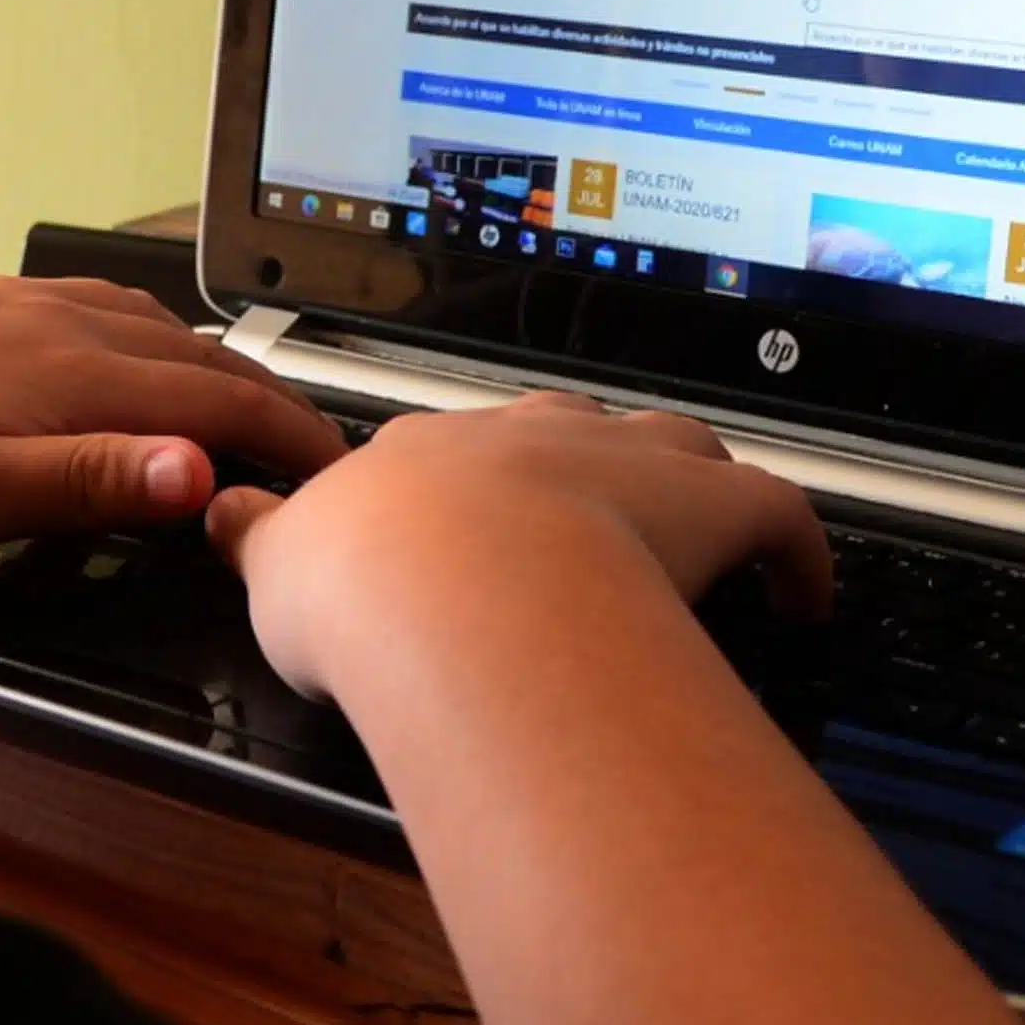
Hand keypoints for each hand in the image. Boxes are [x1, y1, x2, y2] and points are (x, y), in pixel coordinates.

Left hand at [0, 270, 347, 553]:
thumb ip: (85, 484)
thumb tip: (200, 469)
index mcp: (56, 371)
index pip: (210, 401)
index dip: (285, 440)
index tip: (336, 473)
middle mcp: (35, 320)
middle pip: (184, 351)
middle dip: (260, 396)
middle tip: (308, 442)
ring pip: (130, 318)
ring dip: (196, 357)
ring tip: (229, 395)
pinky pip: (71, 305)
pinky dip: (127, 331)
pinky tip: (101, 348)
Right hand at [206, 391, 830, 699]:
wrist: (455, 594)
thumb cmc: (369, 585)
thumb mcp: (275, 564)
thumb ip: (257, 537)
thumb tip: (220, 510)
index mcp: (430, 447)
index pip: (450, 449)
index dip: (461, 492)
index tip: (462, 526)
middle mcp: (532, 436)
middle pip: (571, 428)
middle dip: (581, 465)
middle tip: (582, 523)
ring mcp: (625, 463)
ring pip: (675, 443)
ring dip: (689, 481)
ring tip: (700, 536)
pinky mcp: (712, 507)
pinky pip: (779, 513)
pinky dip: (799, 554)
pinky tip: (804, 596)